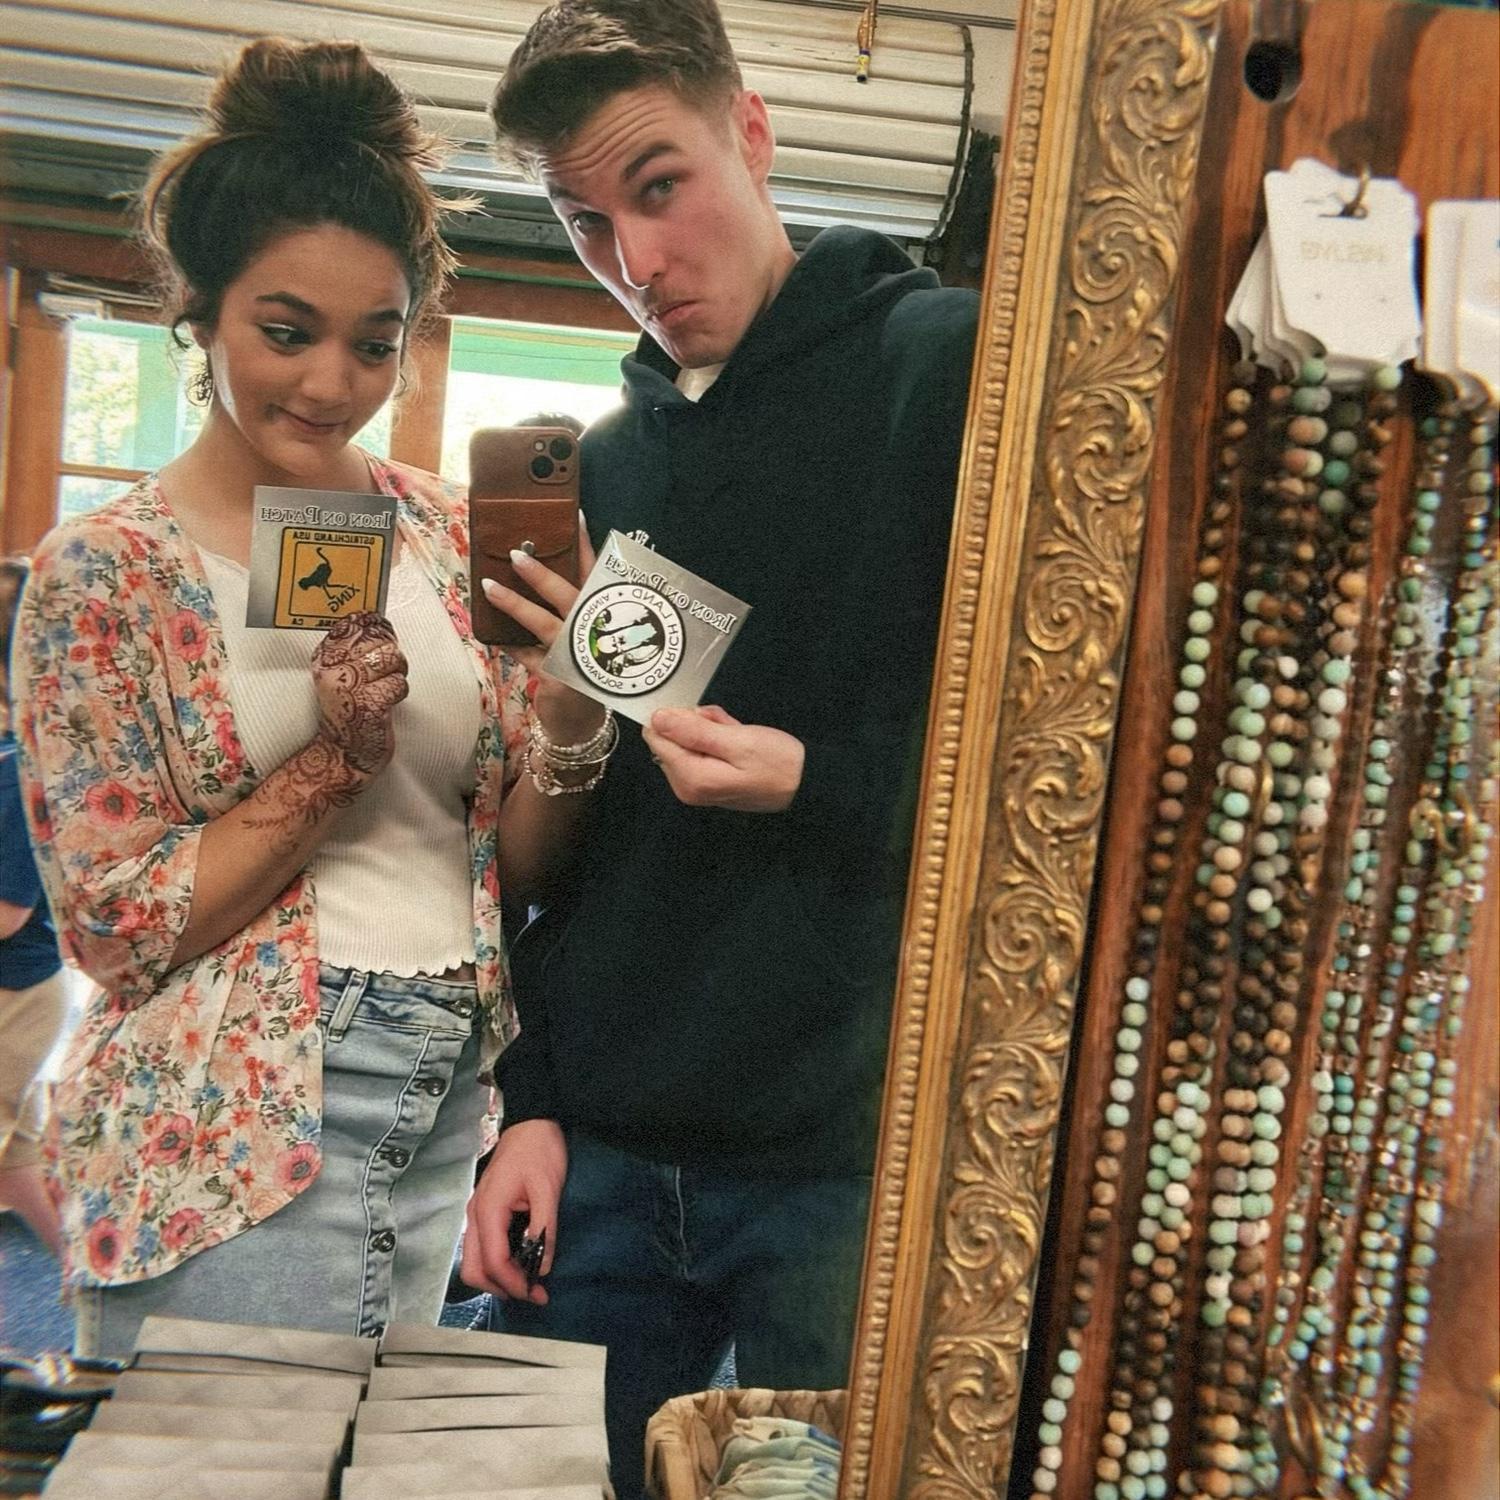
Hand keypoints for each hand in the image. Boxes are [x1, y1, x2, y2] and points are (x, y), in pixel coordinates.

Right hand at [311, 612, 408, 776]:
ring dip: (398, 674)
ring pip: (391, 658)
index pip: (352, 624)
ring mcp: (348, 686)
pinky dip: (399, 693)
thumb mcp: (342, 677)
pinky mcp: (367, 704)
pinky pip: (398, 683)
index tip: (384, 631)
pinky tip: (387, 704)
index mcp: (324, 658)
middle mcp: (332, 669)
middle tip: (388, 672)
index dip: (375, 624)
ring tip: (387, 688)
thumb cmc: (349, 713)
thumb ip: (355, 652)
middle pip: (378, 640)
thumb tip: (381, 624)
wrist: (342, 755)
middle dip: (392, 656)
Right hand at [460, 1119, 565, 1303]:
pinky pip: (481, 1248)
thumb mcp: (548, 1188)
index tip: (538, 1293)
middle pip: (473, 1269)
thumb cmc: (539, 1150)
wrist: (530, 1123)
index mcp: (488, 1208)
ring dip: (498, 1279)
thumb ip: (544, 1228)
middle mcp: (474, 1215)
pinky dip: (497, 1264)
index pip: (493, 1261)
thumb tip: (543, 1266)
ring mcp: (475, 1214)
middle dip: (501, 1288)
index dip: (514, 1283)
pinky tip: (520, 1262)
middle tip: (533, 1293)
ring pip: (474, 1262)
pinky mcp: (483, 1212)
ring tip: (529, 1281)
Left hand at [481, 519, 601, 742]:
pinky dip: (507, 644)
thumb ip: (563, 608)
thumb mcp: (579, 636)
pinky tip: (489, 634)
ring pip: (543, 623)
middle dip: (542, 574)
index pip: (594, 575)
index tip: (577, 516)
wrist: (581, 722)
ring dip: (515, 603)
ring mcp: (577, 655)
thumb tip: (526, 570)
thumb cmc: (579, 670)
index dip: (586, 546)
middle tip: (517, 554)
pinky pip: (525, 655)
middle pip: (568, 596)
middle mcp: (592, 632)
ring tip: (489, 586)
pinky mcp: (558, 677)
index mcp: (599, 616)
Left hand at [642, 705, 805, 812]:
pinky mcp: (709, 783)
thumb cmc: (777, 763)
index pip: (656, 736)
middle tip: (726, 727)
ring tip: (736, 734)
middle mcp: (687, 786)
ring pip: (687, 741)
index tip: (706, 718)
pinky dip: (716, 739)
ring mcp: (697, 787)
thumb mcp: (736, 740)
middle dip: (695, 724)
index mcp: (690, 777)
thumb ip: (693, 730)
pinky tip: (736, 740)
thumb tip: (657, 719)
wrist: (806, 784)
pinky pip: (700, 751)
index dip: (679, 717)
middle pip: (670, 738)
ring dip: (709, 729)